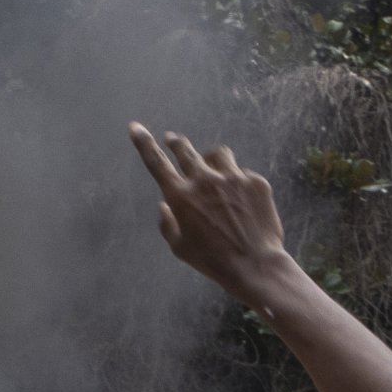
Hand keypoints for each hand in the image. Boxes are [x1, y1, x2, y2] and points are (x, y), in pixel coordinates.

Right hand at [132, 125, 300, 307]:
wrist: (254, 263)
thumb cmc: (211, 259)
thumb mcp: (178, 247)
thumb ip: (167, 222)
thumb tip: (165, 206)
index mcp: (180, 196)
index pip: (156, 162)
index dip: (143, 143)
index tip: (135, 127)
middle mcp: (204, 180)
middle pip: (186, 150)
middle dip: (177, 143)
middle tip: (174, 140)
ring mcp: (233, 178)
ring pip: (218, 154)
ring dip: (212, 160)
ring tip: (215, 171)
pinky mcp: (256, 182)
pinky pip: (243, 174)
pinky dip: (238, 183)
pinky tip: (243, 201)